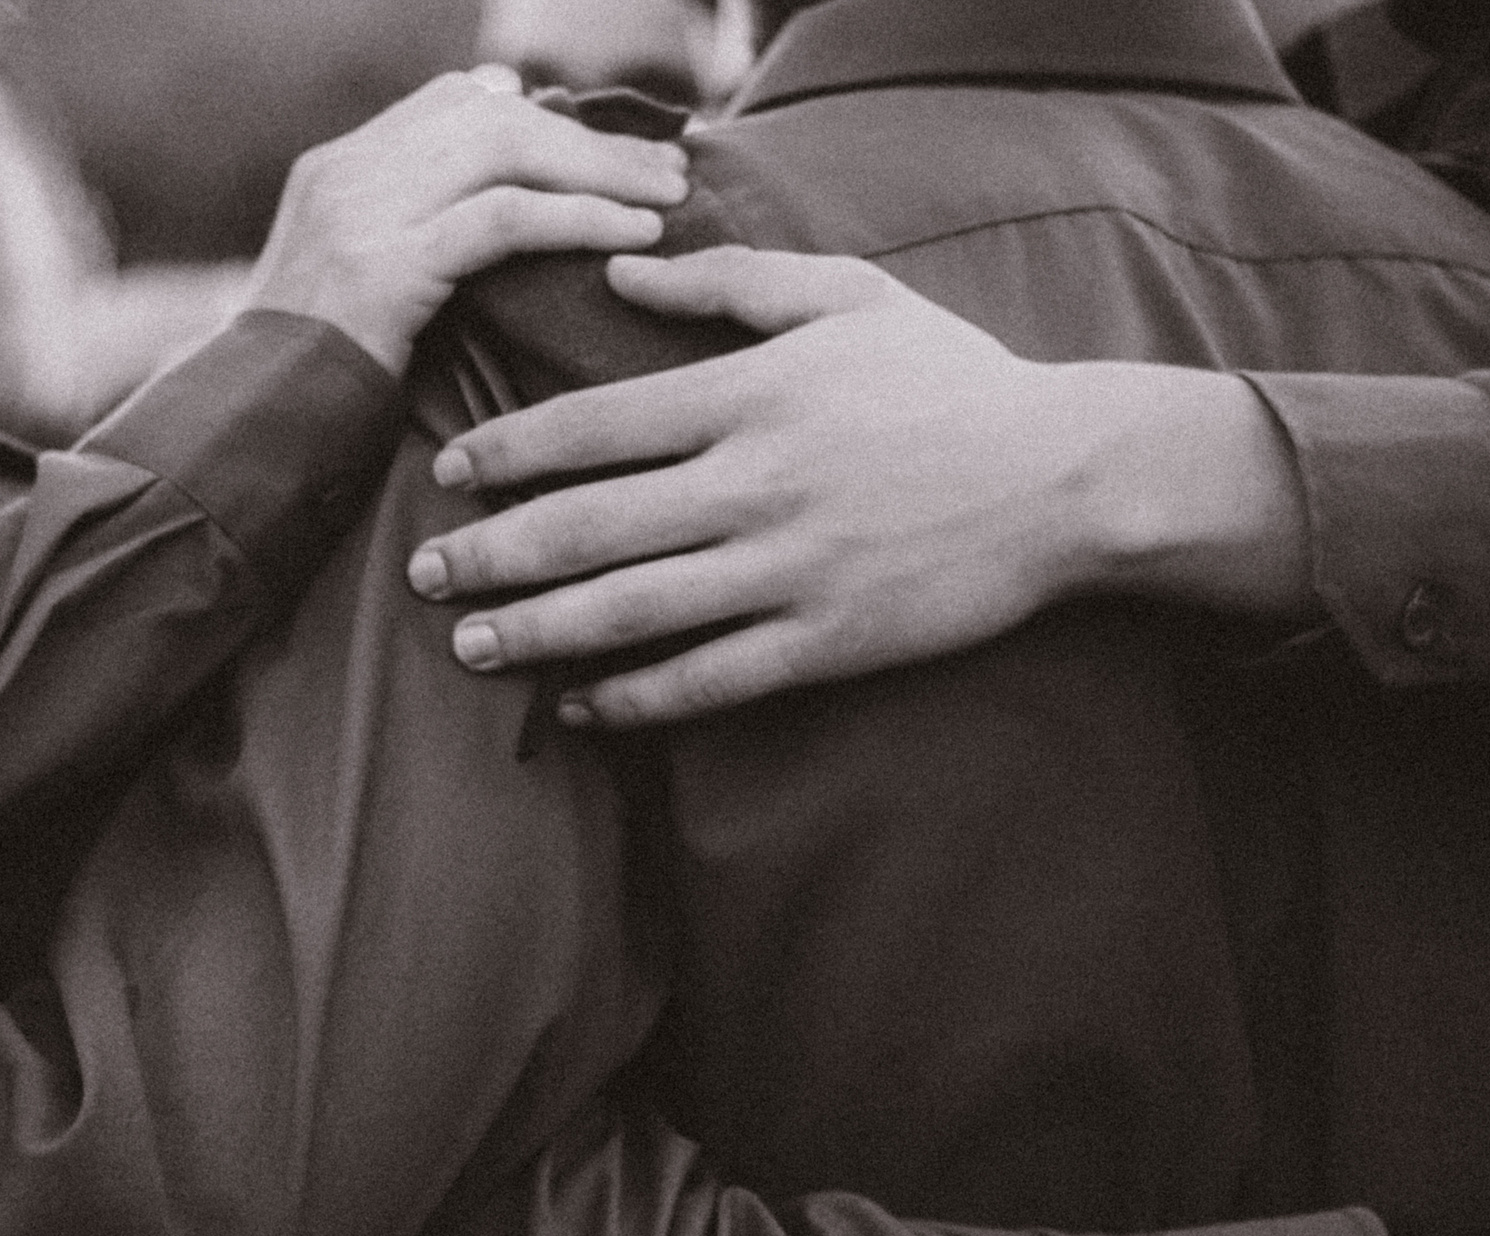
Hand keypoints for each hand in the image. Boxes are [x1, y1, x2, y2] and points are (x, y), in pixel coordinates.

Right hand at [242, 66, 689, 375]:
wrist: (245, 437)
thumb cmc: (313, 389)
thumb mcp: (358, 295)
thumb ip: (416, 245)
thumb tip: (510, 225)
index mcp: (336, 168)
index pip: (455, 104)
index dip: (542, 118)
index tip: (609, 154)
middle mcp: (345, 174)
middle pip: (490, 115)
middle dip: (588, 141)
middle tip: (667, 170)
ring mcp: (359, 215)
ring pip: (503, 151)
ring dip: (599, 171)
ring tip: (669, 198)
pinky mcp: (382, 268)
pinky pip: (503, 220)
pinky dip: (578, 219)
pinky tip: (632, 234)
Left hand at [406, 246, 1312, 726]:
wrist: (1066, 478)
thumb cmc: (952, 380)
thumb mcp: (846, 298)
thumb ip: (728, 282)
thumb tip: (621, 272)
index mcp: (748, 396)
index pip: (590, 425)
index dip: (505, 452)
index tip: (446, 473)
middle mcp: (751, 485)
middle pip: (586, 526)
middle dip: (490, 553)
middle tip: (423, 574)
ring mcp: (787, 570)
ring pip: (630, 610)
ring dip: (538, 632)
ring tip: (472, 646)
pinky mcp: (825, 640)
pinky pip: (709, 679)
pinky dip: (636, 698)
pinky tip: (581, 708)